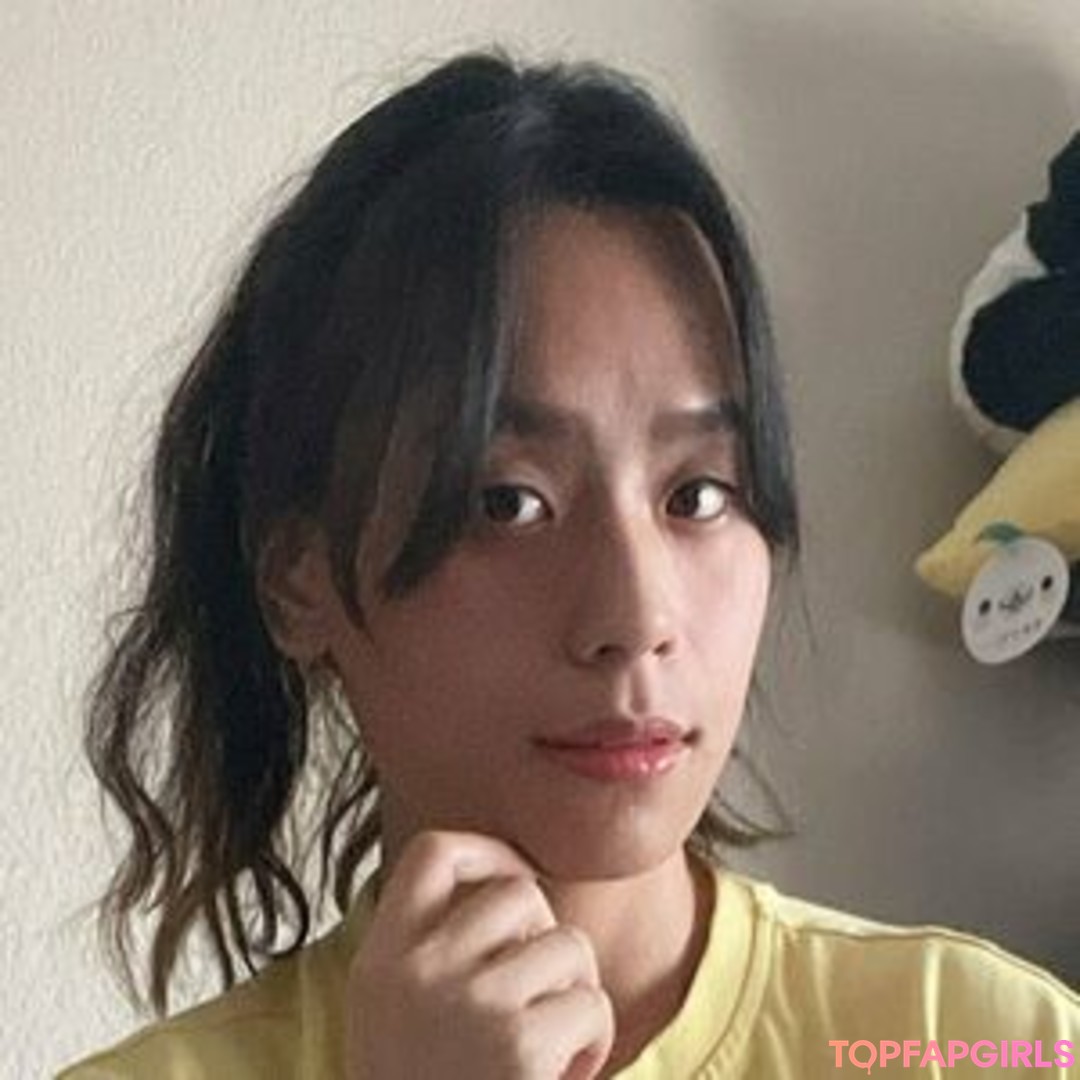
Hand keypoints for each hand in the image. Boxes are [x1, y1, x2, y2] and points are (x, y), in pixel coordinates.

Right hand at [344, 830, 613, 1079]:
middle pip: (519, 893)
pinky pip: (592, 1003)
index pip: (435, 852)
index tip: (511, 881)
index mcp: (382, 959)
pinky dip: (593, 1042)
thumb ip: (431, 949)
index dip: (488, 853)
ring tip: (550, 1048)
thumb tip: (513, 881)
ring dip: (576, 993)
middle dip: (547, 937)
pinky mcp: (520, 1045)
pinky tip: (563, 1079)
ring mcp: (468, 1003)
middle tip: (537, 998)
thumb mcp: (394, 1014)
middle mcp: (418, 969)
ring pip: (567, 945)